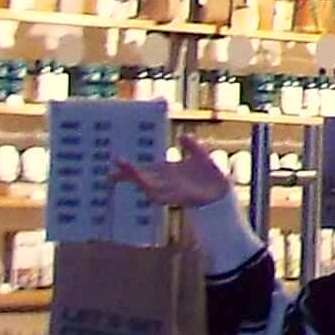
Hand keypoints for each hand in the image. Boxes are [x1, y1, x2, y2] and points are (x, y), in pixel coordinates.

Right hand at [119, 150, 237, 207]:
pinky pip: (164, 196)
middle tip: (109, 171)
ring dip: (136, 181)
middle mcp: (167, 183)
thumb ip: (192, 146)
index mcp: (169, 172)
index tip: (114, 161)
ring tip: (123, 173)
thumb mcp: (201, 156)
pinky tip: (144, 188)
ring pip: (149, 187)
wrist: (225, 194)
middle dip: (127, 174)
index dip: (130, 168)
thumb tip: (182, 136)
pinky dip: (154, 191)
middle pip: (143, 178)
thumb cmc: (211, 178)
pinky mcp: (180, 199)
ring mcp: (172, 192)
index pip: (145, 169)